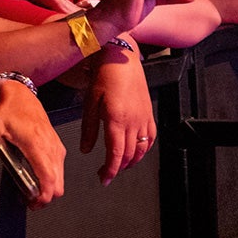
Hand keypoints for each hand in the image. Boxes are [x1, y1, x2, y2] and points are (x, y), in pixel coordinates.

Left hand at [0, 80, 65, 207]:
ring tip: (28, 189)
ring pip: (60, 178)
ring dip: (48, 188)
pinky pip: (60, 169)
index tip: (32, 204)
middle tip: (26, 199)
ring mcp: (56, 146)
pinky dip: (51, 178)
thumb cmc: (7, 111)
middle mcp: (50, 146)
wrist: (20, 95)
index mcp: (36, 144)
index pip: (48, 177)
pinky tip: (35, 177)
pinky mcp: (58, 146)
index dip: (43, 195)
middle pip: (58, 184)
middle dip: (45, 196)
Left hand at [80, 46, 155, 183]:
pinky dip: (145, 149)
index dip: (110, 170)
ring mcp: (144, 118)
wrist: (122, 57)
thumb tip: (86, 150)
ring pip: (142, 149)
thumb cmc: (104, 76)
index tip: (104, 179)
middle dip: (117, 168)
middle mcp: (134, 122)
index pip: (116, 154)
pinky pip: (151, 137)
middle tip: (106, 173)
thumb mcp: (90, 102)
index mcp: (117, 120)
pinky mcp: (149, 112)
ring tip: (120, 165)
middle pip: (128, 155)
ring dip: (131, 161)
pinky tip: (137, 151)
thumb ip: (89, 129)